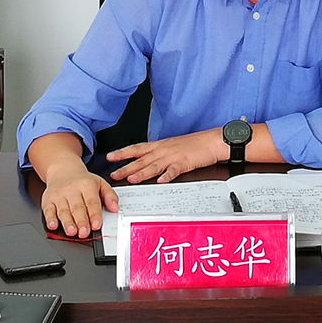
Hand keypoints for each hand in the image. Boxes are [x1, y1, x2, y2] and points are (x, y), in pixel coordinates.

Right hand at [41, 163, 119, 237]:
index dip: (94, 214)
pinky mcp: (48, 200)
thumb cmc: (82, 181)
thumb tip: (115, 208)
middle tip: (84, 232)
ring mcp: (59, 195)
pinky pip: (48, 210)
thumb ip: (109, 196)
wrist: (63, 169)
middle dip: (81, 221)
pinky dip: (50, 218)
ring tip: (72, 232)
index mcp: (87, 185)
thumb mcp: (100, 183)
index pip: (92, 201)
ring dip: (67, 222)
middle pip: (77, 207)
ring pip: (63, 210)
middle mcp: (72, 189)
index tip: (96, 225)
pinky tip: (53, 225)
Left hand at [107, 129, 225, 183]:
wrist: (211, 141)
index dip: (122, 153)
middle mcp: (163, 150)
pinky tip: (161, 181)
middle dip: (126, 167)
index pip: (137, 149)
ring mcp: (174, 156)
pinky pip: (174, 170)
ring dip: (142, 172)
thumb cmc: (194, 144)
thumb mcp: (173, 146)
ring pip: (154, 165)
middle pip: (142, 159)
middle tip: (114, 174)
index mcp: (160, 146)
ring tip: (131, 179)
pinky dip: (167, 176)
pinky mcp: (185, 162)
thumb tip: (147, 161)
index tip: (110, 156)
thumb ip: (160, 154)